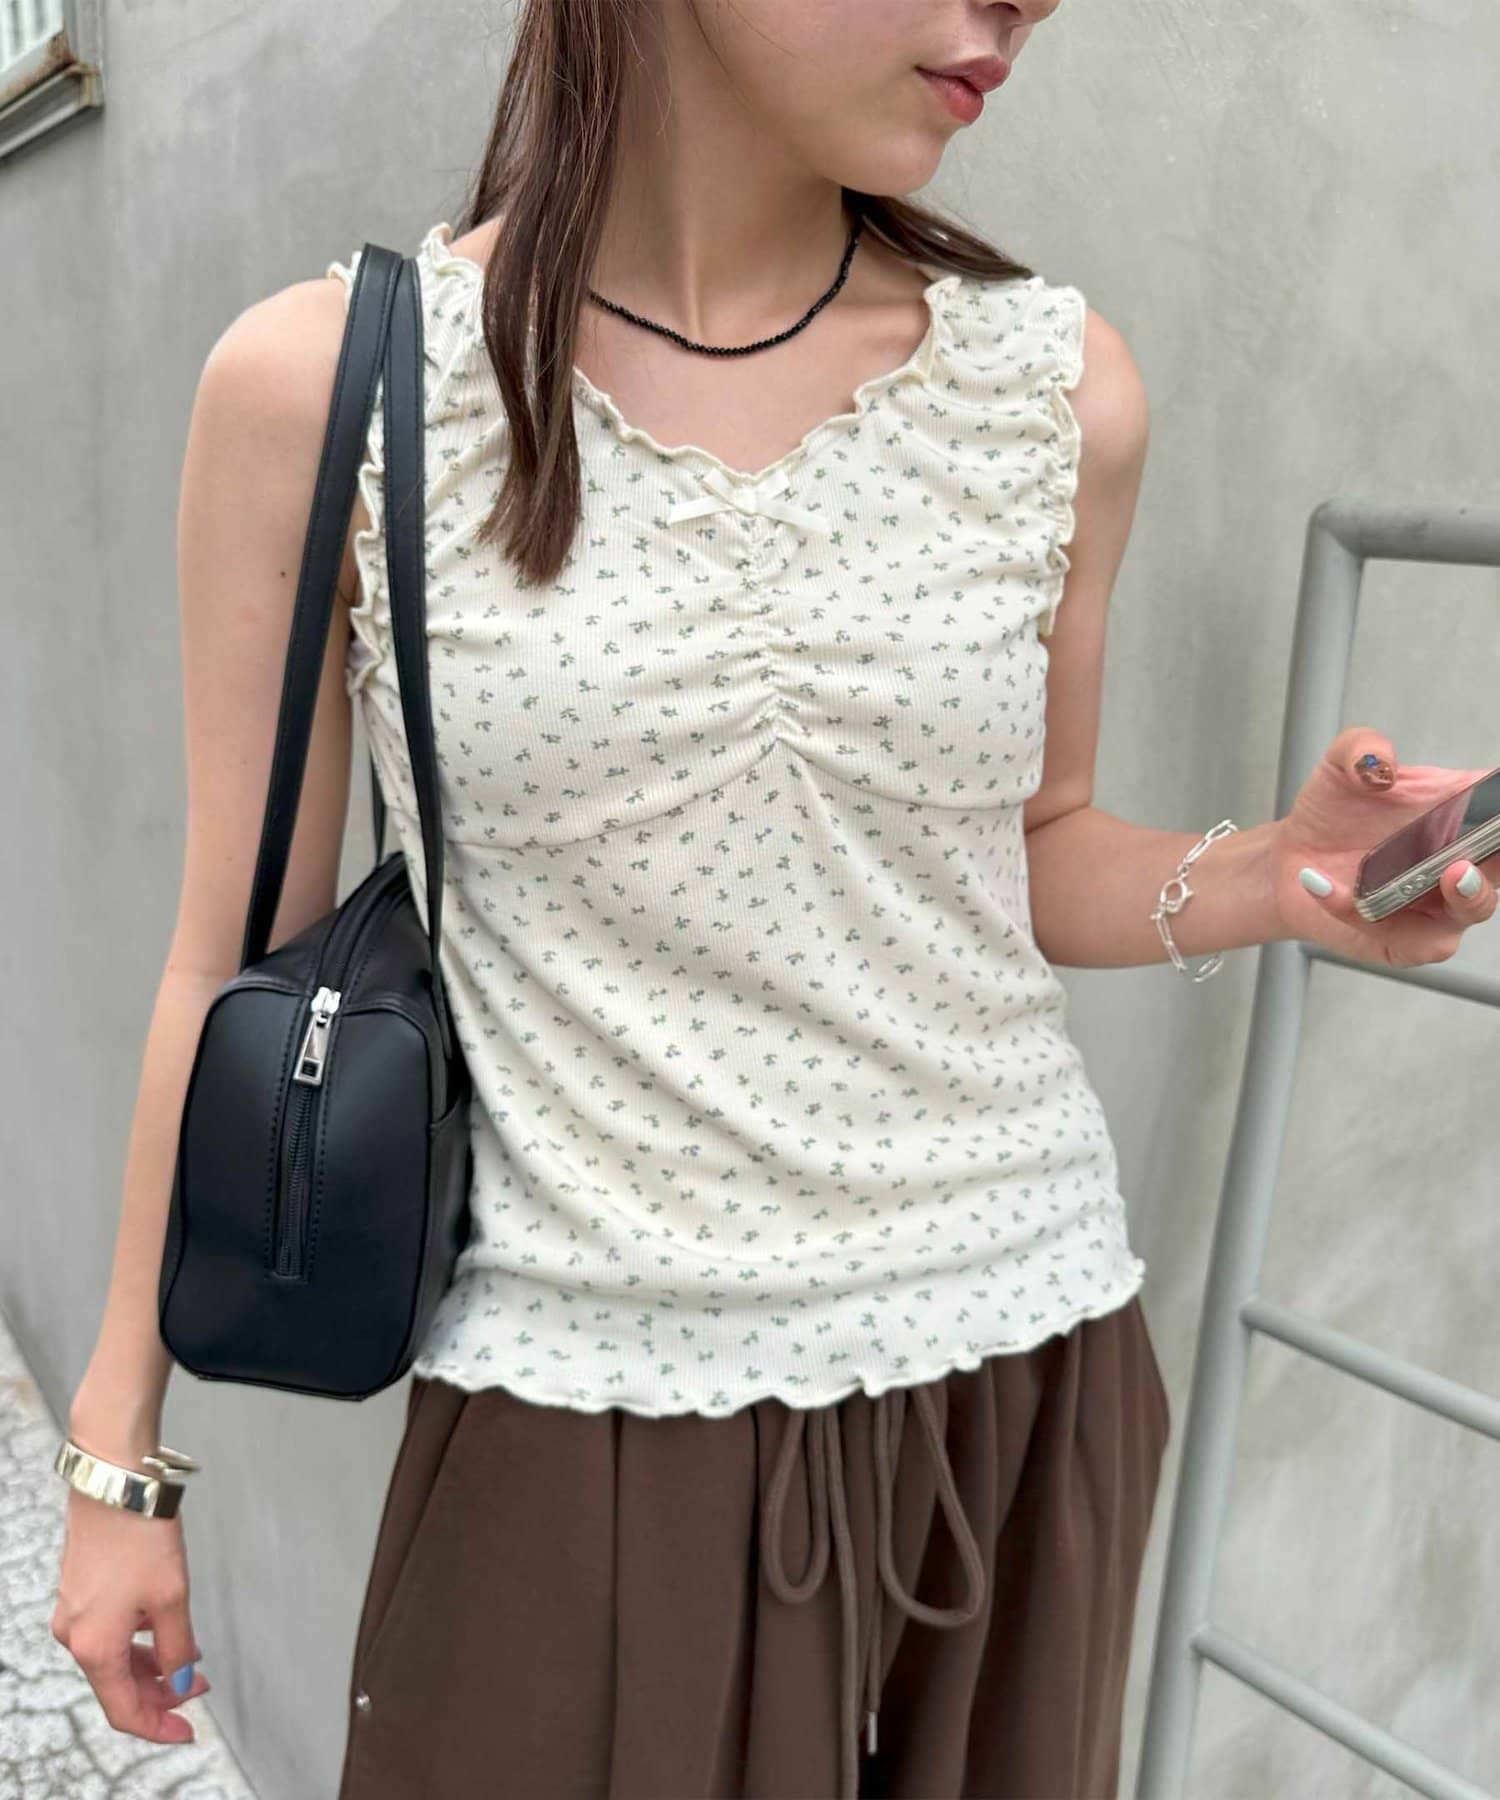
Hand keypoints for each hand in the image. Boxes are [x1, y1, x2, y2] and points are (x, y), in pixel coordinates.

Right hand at [51, 1428, 210, 1742]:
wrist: (113, 1482)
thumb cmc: (140, 1535)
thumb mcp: (172, 1597)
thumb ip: (178, 1647)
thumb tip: (182, 1681)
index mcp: (94, 1648)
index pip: (125, 1710)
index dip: (158, 1725)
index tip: (187, 1731)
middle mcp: (75, 1636)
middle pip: (118, 1684)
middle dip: (161, 1691)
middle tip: (198, 1687)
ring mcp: (73, 1612)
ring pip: (114, 1656)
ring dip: (151, 1664)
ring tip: (189, 1659)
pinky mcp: (79, 1589)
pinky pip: (108, 1631)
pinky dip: (137, 1639)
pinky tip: (163, 1629)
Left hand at [1269, 726, 1497, 966]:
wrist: (1291, 857)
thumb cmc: (1334, 813)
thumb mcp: (1340, 766)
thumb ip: (1361, 748)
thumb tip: (1381, 764)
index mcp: (1462, 812)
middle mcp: (1461, 858)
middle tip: (1483, 850)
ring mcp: (1439, 904)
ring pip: (1473, 909)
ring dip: (1469, 896)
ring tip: (1452, 875)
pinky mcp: (1405, 941)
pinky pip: (1402, 936)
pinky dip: (1362, 912)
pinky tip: (1325, 885)